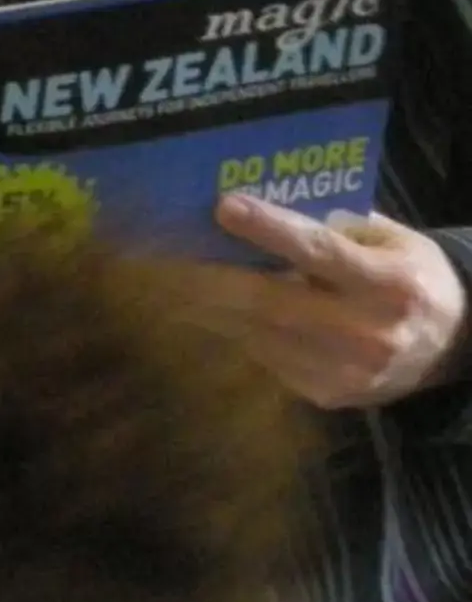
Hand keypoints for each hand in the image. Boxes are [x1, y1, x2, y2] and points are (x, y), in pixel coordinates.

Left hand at [188, 197, 468, 407]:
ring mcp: (345, 370)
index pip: (320, 252)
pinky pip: (262, 357)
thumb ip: (334, 227)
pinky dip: (230, 331)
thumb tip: (259, 208)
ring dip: (204, 306)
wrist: (453, 347)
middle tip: (159, 254)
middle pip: (270, 301)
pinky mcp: (325, 394)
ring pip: (256, 333)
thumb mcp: (391, 241)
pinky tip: (201, 310)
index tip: (222, 206)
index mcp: (388, 283)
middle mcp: (367, 332)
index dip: (269, 230)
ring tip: (162, 280)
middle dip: (210, 277)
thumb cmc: (410, 277)